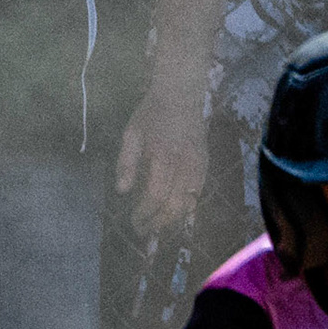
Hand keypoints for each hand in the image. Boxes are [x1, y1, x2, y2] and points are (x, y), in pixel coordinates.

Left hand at [116, 83, 210, 237]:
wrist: (181, 97)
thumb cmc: (152, 114)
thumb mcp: (131, 134)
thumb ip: (126, 163)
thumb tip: (122, 191)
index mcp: (163, 158)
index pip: (155, 196)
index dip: (144, 213)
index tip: (134, 222)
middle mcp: (184, 167)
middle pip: (174, 206)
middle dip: (158, 223)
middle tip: (144, 232)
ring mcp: (198, 169)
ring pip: (188, 205)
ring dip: (173, 221)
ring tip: (158, 228)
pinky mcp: (205, 168)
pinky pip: (197, 196)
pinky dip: (186, 209)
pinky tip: (174, 215)